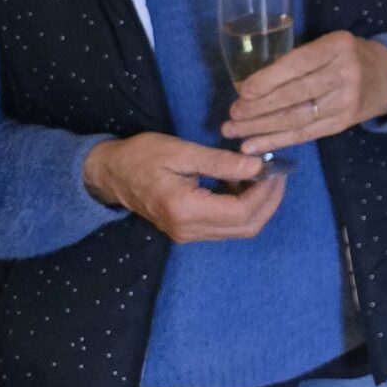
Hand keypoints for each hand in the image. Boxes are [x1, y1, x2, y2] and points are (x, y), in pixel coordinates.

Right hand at [84, 134, 287, 242]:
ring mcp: (188, 234)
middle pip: (246, 227)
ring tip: (260, 173)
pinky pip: (225, 225)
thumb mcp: (181, 152)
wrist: (110, 173)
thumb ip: (220, 162)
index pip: (241, 211)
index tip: (275, 166)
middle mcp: (189, 230)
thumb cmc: (141, 156)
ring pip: (239, 229)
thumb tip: (259, 166)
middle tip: (277, 171)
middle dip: (269, 200)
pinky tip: (241, 182)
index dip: (266, 191)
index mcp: (185, 210)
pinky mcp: (188, 230)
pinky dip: (242, 206)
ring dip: (257, 204)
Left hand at [222, 32, 386, 155]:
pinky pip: (305, 134)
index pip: (297, 64)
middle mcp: (344, 74)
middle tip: (232, 115)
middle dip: (259, 107)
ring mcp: (345, 101)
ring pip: (296, 117)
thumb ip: (298, 60)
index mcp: (337, 47)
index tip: (242, 91)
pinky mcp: (343, 123)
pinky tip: (254, 145)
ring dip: (261, 128)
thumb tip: (251, 84)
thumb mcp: (329, 45)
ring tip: (234, 132)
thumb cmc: (348, 56)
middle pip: (295, 94)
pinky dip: (276, 141)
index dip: (268, 79)